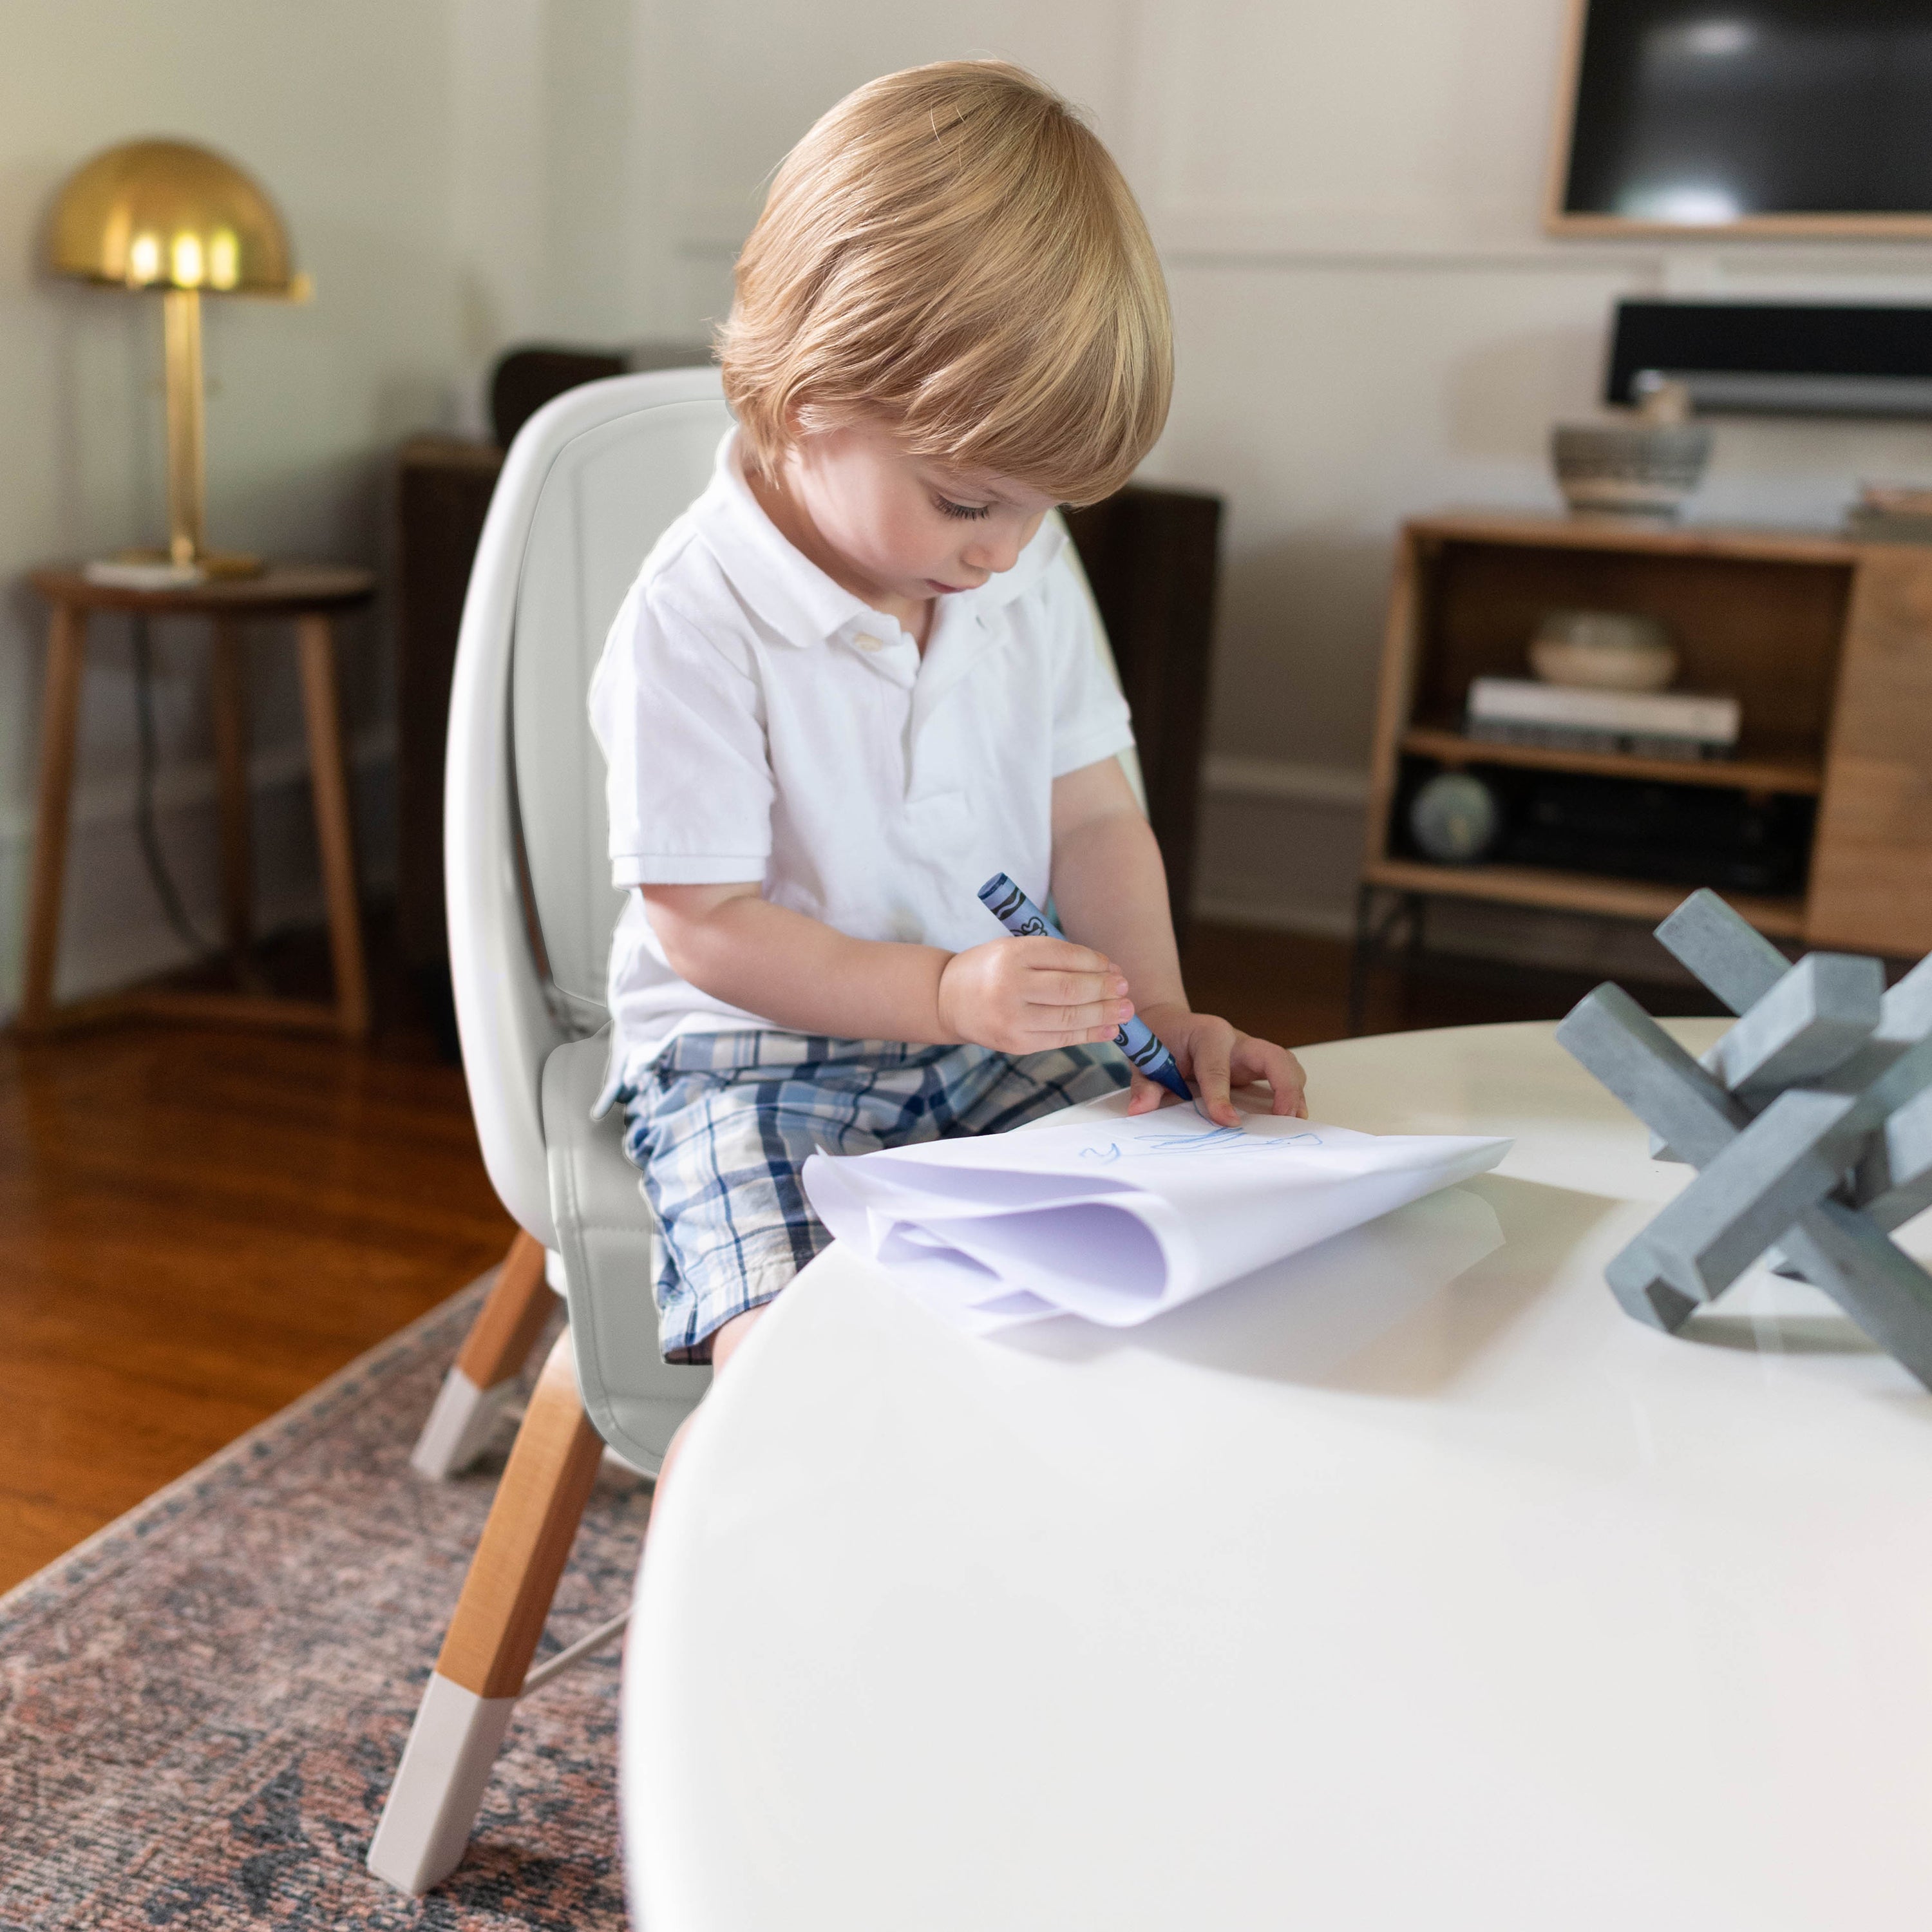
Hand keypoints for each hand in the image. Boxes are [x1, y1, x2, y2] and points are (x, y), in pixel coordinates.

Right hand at [937, 936, 1133, 1054]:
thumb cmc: (990, 969)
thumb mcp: (1014, 949)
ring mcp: (1012, 1019)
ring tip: (1126, 1011)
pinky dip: (1089, 1035)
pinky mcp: (1015, 1044)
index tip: (1113, 968)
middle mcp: (1010, 987)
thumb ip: (1053, 957)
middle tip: (1125, 989)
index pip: (1065, 957)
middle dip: (1105, 990)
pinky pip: (1060, 1039)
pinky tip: (1109, 1030)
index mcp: (1012, 955)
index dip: (1096, 963)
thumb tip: (1106, 972)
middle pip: (1071, 990)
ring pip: (1069, 1018)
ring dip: (1104, 1015)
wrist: (947, 999)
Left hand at [1130, 1003, 1307, 1125]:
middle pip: (1272, 1055)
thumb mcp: (1145, 1060)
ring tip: (1294, 1122)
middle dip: (1283, 1086)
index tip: (1227, 1122)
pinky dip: (1290, 1095)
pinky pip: (1282, 1075)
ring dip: (1294, 1092)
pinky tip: (1289, 1117)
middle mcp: (1235, 1039)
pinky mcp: (1255, 1066)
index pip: (1218, 1066)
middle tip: (1283, 1119)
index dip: (1221, 1095)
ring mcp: (1249, 1052)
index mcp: (1207, 1034)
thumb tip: (1139, 1109)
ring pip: (1285, 1064)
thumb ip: (1145, 1084)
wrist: (1169, 1024)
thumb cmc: (1159, 1040)